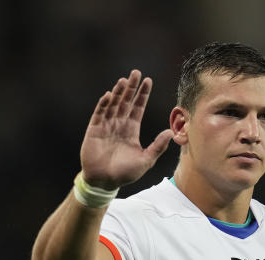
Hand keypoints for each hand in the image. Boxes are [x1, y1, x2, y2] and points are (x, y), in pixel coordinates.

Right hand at [79, 70, 173, 189]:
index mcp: (131, 130)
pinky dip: (103, 105)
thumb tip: (171, 132)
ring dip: (118, 93)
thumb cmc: (125, 174)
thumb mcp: (146, 160)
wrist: (105, 182)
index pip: (138, 108)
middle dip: (131, 88)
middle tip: (136, 72)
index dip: (142, 95)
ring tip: (124, 81)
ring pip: (113, 105)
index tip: (148, 81)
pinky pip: (99, 115)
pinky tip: (109, 96)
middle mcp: (119, 125)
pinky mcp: (94, 131)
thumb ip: (158, 146)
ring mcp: (106, 127)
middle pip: (126, 102)